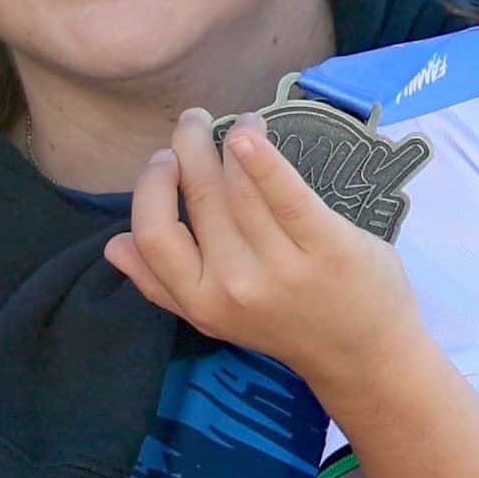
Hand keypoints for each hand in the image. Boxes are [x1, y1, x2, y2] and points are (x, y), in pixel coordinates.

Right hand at [103, 108, 404, 389]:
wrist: (364, 356)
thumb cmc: (287, 324)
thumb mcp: (216, 318)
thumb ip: (164, 286)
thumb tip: (114, 246)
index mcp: (201, 303)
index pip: (155, 236)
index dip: (151, 190)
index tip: (164, 160)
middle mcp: (236, 287)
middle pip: (199, 198)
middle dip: (189, 147)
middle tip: (194, 122)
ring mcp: (282, 268)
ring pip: (239, 189)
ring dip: (229, 140)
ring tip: (237, 121)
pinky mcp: (328, 247)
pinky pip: (287, 195)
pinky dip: (263, 159)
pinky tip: (249, 132)